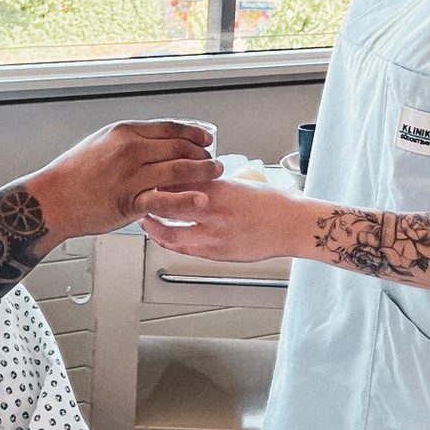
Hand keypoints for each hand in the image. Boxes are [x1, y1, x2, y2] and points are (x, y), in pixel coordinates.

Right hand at [31, 120, 220, 238]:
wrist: (52, 199)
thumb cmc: (72, 174)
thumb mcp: (100, 143)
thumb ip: (127, 141)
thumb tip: (151, 141)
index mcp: (124, 132)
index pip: (169, 127)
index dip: (193, 132)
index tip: (206, 138)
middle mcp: (129, 150)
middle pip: (178, 146)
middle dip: (202, 153)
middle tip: (214, 159)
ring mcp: (130, 175)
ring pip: (177, 169)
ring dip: (202, 171)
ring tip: (215, 173)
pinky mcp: (129, 201)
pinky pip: (165, 199)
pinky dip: (186, 199)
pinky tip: (201, 199)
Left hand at [141, 177, 301, 262]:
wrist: (291, 226)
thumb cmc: (271, 203)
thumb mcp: (237, 183)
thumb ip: (211, 184)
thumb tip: (188, 179)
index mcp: (220, 189)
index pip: (178, 181)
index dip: (158, 180)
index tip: (149, 176)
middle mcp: (215, 212)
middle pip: (169, 206)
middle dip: (150, 202)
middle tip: (138, 197)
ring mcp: (215, 235)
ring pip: (171, 233)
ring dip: (153, 227)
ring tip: (145, 219)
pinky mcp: (218, 253)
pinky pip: (185, 249)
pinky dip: (169, 242)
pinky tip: (163, 237)